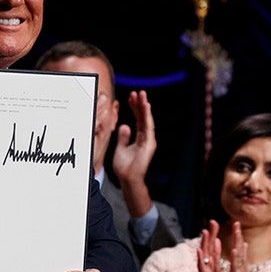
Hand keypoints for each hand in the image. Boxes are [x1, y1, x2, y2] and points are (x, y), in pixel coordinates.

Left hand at [111, 90, 156, 217]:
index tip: (131, 97)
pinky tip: (146, 107)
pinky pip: (148, 127)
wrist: (128, 179)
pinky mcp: (149, 144)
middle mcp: (146, 137)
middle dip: (140, 104)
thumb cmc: (125, 166)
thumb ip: (123, 137)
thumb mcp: (121, 148)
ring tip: (142, 95)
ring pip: (147, 120)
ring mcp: (148, 140)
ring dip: (145, 107)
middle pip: (143, 118)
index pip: (138, 119)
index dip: (135, 108)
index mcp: (139, 138)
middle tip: (138, 92)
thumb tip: (124, 125)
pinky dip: (147, 117)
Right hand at [195, 219, 222, 271]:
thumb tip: (218, 242)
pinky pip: (202, 266)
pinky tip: (199, 250)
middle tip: (212, 221)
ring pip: (204, 253)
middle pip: (208, 246)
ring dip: (204, 242)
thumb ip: (216, 255)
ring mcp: (204, 269)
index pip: (213, 245)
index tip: (215, 222)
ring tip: (204, 231)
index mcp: (211, 261)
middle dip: (210, 234)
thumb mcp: (216, 268)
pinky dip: (200, 258)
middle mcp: (206, 263)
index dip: (214, 234)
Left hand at [224, 221, 258, 271]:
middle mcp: (242, 267)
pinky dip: (236, 258)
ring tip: (236, 231)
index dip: (237, 238)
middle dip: (238, 235)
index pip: (240, 249)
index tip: (236, 226)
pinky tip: (234, 250)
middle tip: (236, 222)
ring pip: (239, 255)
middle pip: (240, 249)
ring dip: (237, 242)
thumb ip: (243, 268)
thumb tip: (243, 261)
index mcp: (241, 267)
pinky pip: (236, 267)